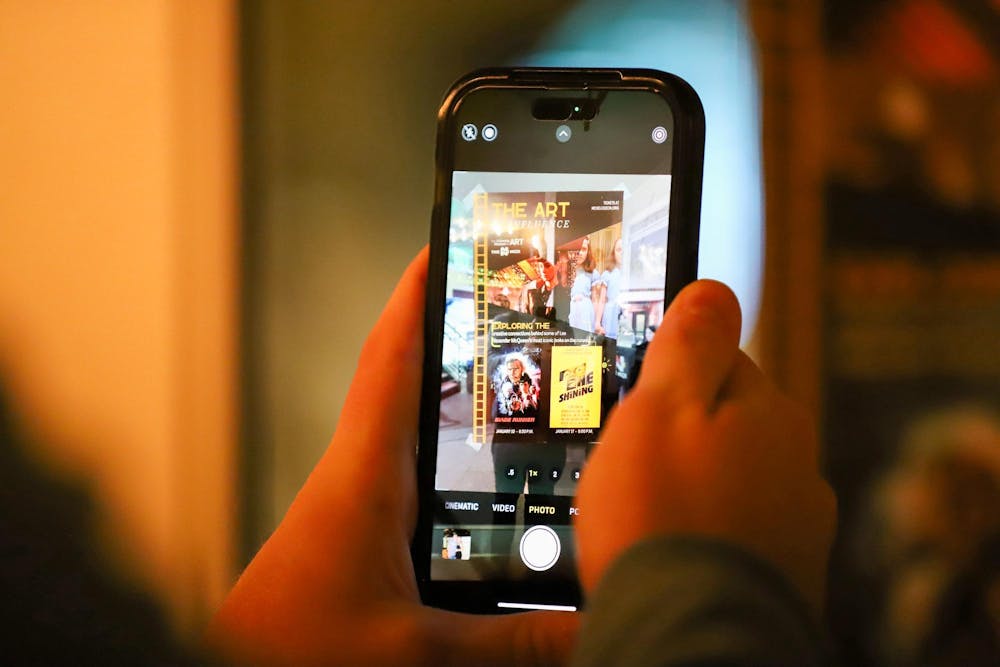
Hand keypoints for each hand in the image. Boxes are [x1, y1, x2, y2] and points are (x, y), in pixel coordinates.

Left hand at [207, 248, 577, 665]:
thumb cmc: (293, 654)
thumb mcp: (420, 652)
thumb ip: (513, 645)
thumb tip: (591, 628)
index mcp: (363, 477)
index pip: (391, 359)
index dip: (418, 296)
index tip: (445, 243)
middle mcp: (356, 478)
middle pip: (401, 380)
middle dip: (443, 332)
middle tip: (495, 300)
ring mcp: (352, 505)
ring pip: (401, 427)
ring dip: (439, 391)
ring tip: (498, 371)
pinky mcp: (354, 537)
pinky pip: (403, 473)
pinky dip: (435, 452)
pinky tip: (471, 475)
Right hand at [574, 280, 835, 608]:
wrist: (691, 633)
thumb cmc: (666, 519)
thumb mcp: (661, 406)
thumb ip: (690, 342)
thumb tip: (713, 288)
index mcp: (768, 411)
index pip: (719, 360)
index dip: (667, 376)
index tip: (634, 399)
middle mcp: (796, 462)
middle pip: (725, 423)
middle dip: (682, 435)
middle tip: (629, 464)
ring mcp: (794, 521)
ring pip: (730, 480)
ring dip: (694, 489)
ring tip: (645, 518)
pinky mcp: (781, 572)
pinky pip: (734, 533)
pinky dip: (706, 537)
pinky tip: (672, 554)